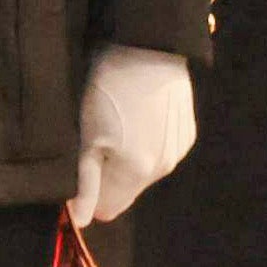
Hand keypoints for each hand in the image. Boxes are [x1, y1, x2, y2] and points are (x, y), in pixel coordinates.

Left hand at [72, 45, 196, 226]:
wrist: (150, 47)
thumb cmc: (109, 87)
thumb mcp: (88, 134)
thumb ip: (85, 181)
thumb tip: (79, 220)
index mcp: (136, 173)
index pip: (108, 209)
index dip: (89, 194)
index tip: (81, 167)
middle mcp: (162, 169)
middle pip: (126, 189)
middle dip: (109, 173)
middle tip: (97, 135)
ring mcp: (178, 151)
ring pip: (144, 170)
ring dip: (129, 156)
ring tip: (118, 119)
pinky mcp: (187, 133)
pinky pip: (161, 151)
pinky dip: (148, 141)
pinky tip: (140, 112)